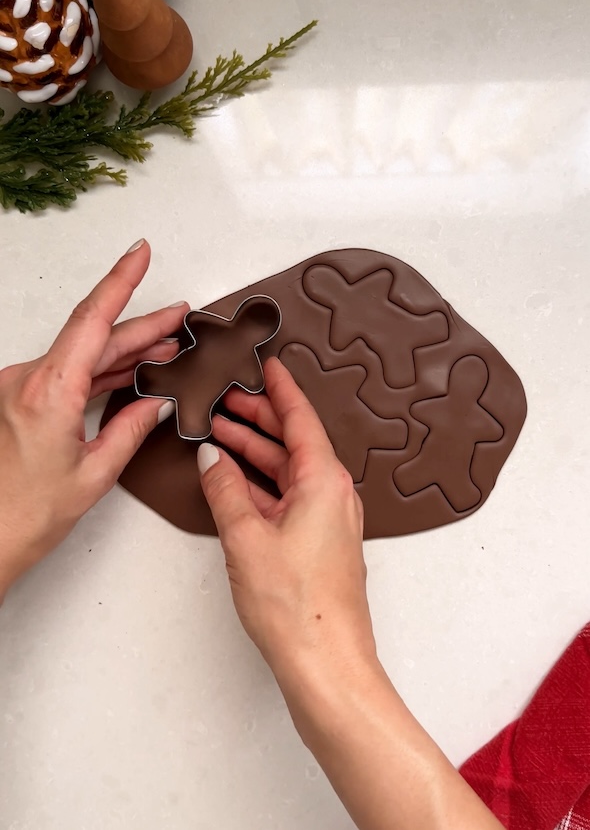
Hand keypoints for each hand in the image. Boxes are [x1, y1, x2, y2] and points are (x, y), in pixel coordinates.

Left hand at [0, 239, 187, 598]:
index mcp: (48, 391)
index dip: (120, 281)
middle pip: (95, 337)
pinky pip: (69, 372)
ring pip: (83, 354)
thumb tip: (159, 403)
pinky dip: (101, 370)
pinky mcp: (22, 399)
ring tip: (167, 348)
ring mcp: (22, 387)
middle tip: (180, 317)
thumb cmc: (28, 514)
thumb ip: (132, 428)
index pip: (93, 320)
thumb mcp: (95, 472)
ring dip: (125, 350)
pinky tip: (131, 371)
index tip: (140, 253)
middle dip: (142, 327)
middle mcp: (29, 380)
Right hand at [197, 357, 375, 676]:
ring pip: (287, 470)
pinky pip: (287, 497)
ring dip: (255, 452)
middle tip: (226, 397)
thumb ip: (225, 491)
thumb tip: (210, 459)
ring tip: (219, 431)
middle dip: (258, 418)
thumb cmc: (296, 605)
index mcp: (325, 481)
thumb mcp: (247, 538)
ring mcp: (327, 520)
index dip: (280, 389)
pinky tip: (233, 480)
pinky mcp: (318, 543)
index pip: (301, 419)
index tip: (267, 364)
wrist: (326, 664)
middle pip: (293, 442)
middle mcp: (333, 494)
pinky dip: (260, 484)